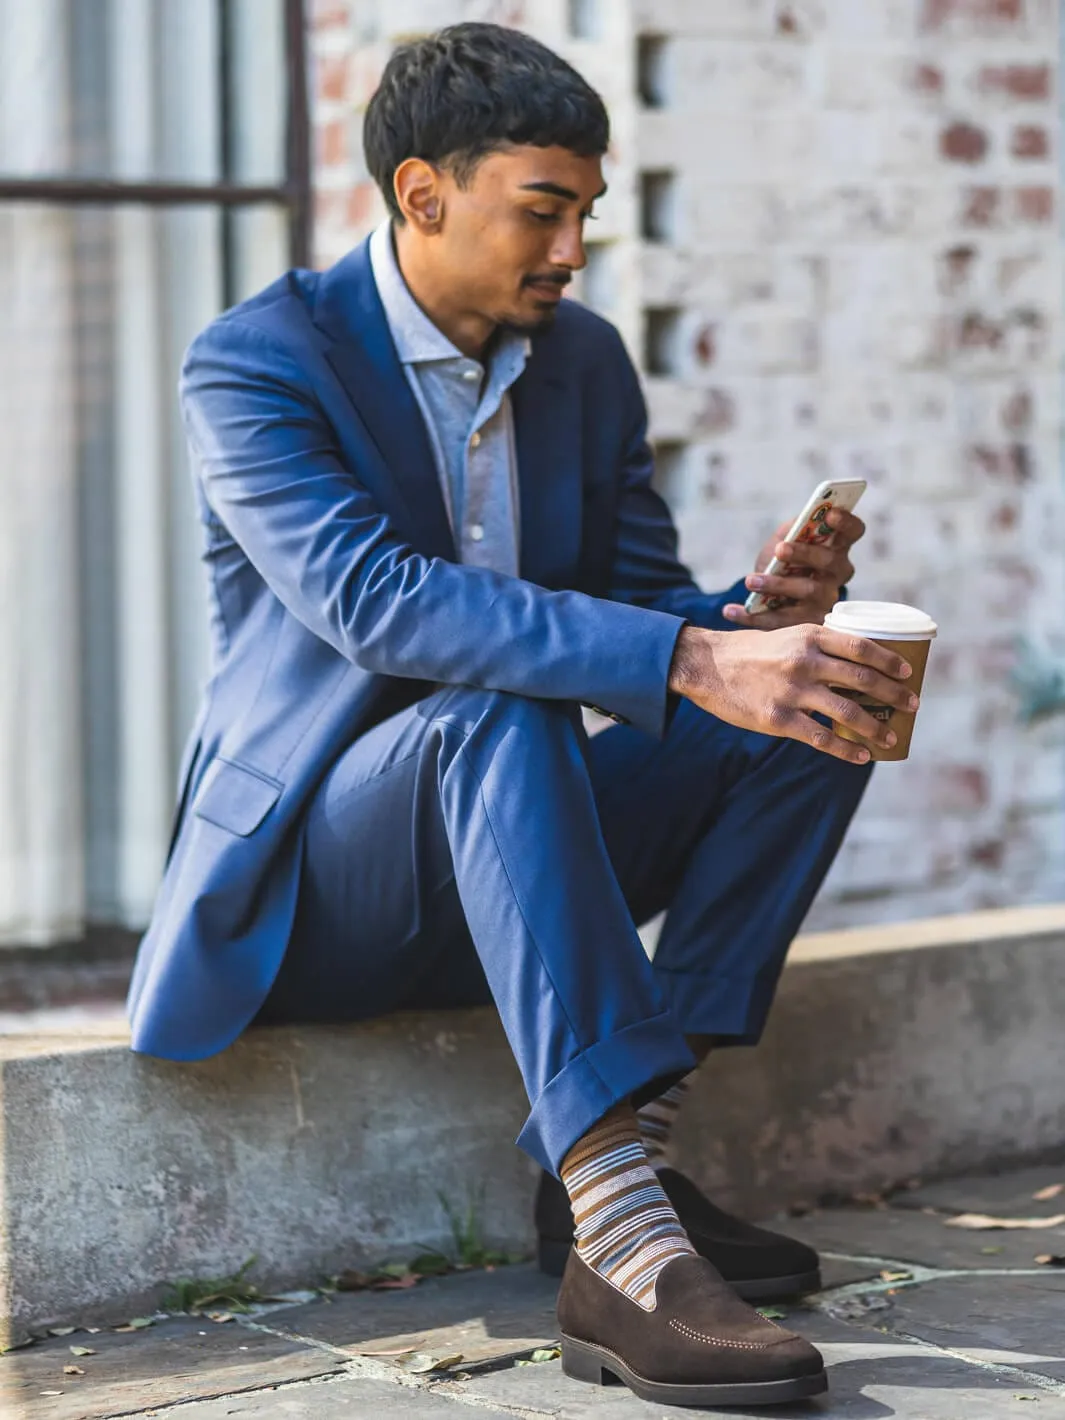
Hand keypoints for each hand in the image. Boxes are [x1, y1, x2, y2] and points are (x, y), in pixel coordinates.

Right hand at [668, 621, 918, 763]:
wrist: (707, 666)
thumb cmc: (750, 652)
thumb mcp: (786, 637)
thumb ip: (818, 647)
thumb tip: (856, 664)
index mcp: (809, 636)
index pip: (861, 647)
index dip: (890, 661)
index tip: (909, 673)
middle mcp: (804, 661)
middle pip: (862, 679)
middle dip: (894, 694)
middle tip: (912, 705)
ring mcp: (791, 691)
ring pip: (848, 711)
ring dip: (876, 727)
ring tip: (890, 737)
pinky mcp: (777, 719)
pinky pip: (822, 738)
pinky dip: (846, 749)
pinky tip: (861, 756)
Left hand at [722, 508, 864, 629]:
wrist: (767, 594)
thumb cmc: (781, 560)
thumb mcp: (784, 539)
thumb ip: (791, 530)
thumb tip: (796, 528)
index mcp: (837, 547)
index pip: (853, 531)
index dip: (846, 522)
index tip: (830, 513)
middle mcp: (837, 575)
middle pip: (829, 562)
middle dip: (805, 554)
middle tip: (780, 549)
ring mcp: (824, 601)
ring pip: (808, 592)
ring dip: (777, 585)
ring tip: (750, 580)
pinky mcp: (805, 623)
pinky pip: (780, 620)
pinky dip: (752, 615)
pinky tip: (730, 610)